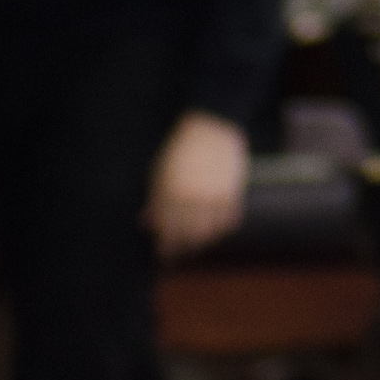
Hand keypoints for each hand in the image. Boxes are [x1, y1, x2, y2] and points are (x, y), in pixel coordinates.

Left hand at [146, 111, 247, 258]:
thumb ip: (155, 200)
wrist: (211, 126)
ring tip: (200, 239)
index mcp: (170, 195)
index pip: (167, 231)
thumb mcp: (159, 173)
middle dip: (184, 247)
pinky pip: (229, 220)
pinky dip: (223, 227)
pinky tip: (217, 226)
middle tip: (182, 250)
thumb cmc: (180, 149)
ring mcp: (214, 196)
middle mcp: (192, 199)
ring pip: (211, 232)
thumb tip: (146, 223)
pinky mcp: (232, 191)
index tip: (165, 253)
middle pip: (189, 236)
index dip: (166, 246)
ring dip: (204, 239)